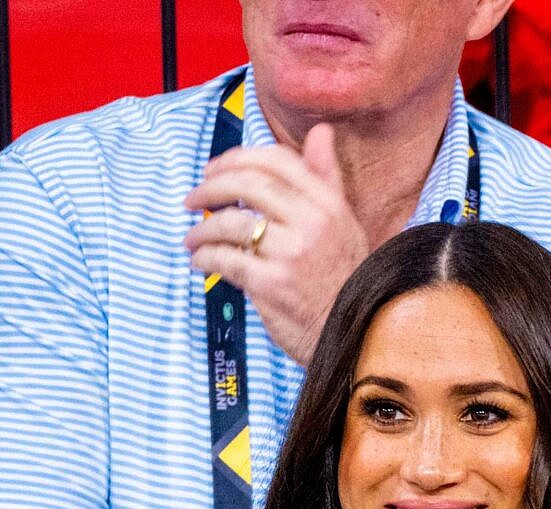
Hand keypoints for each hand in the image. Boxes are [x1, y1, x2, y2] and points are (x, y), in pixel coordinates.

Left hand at [183, 124, 371, 364]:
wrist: (358, 334)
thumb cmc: (346, 278)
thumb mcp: (345, 223)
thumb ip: (327, 178)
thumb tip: (321, 131)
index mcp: (328, 203)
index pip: (275, 161)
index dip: (237, 159)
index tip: (215, 170)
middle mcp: (312, 222)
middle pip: (248, 185)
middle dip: (211, 188)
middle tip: (193, 199)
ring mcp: (292, 253)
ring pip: (231, 223)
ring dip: (202, 229)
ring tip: (192, 239)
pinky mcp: (272, 284)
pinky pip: (226, 260)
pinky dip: (205, 258)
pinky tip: (199, 261)